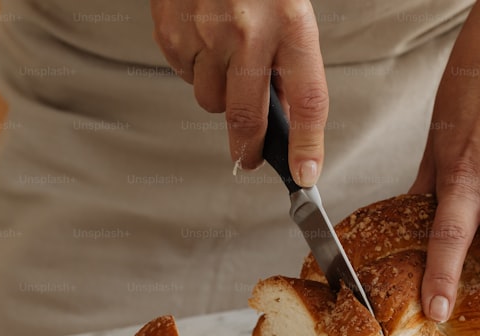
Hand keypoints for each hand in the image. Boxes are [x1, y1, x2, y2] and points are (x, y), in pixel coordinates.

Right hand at [150, 0, 328, 184]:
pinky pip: (185, 76)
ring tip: (225, 64)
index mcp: (291, 22)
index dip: (308, 145)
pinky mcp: (171, 33)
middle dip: (248, 148)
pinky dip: (195, 70)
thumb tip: (286, 112)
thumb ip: (288, 58)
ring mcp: (205, 33)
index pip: (308, 101)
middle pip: (247, 116)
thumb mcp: (288, 6)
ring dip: (219, 98)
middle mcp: (248, 31)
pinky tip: (202, 42)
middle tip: (247, 158)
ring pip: (211, 102)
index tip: (305, 174)